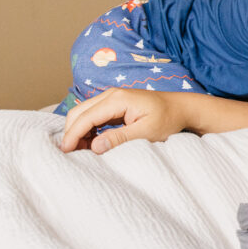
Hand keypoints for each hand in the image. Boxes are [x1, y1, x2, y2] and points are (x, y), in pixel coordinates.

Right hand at [60, 88, 187, 153]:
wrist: (181, 107)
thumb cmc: (168, 119)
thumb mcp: (147, 132)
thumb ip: (120, 138)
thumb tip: (94, 146)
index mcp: (118, 99)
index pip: (85, 117)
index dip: (72, 135)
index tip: (65, 152)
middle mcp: (111, 94)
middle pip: (78, 112)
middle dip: (71, 133)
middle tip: (72, 154)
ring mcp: (112, 97)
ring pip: (83, 113)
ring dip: (78, 131)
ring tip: (82, 151)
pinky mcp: (114, 104)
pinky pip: (93, 115)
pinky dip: (87, 128)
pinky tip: (92, 143)